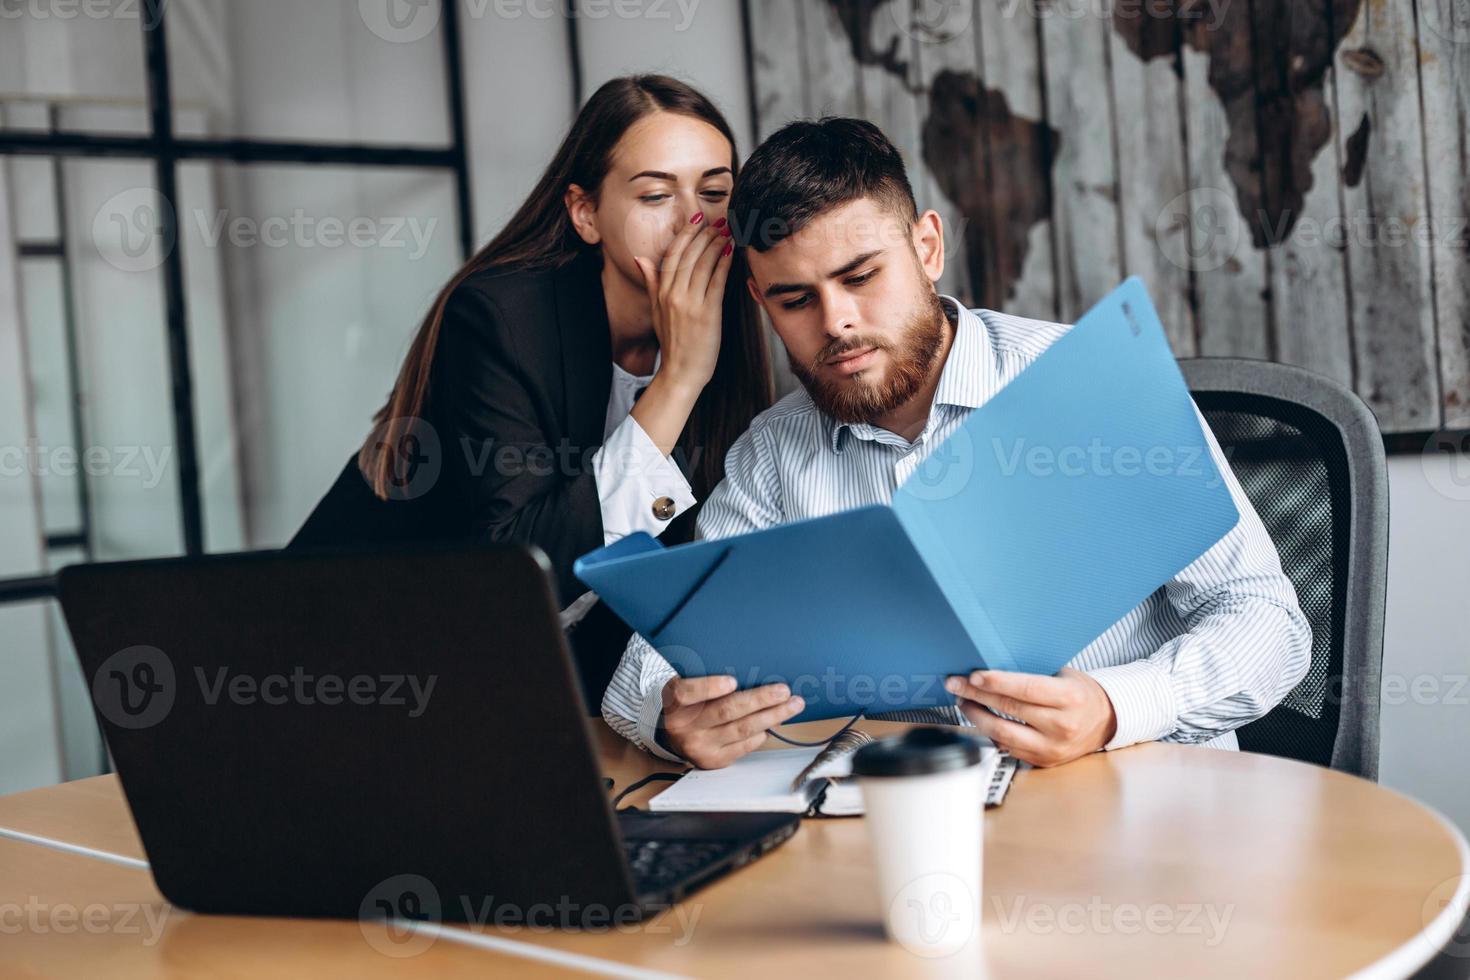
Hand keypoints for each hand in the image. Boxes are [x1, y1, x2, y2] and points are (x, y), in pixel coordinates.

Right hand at [632, 213, 732, 393]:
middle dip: (704, 234)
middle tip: (718, 220)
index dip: (685, 234)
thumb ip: (651, 282)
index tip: (696, 220)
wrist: (680, 372)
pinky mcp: (708, 313)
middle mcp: (674, 294)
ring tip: (727, 231)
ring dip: (716, 244)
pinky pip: (717, 281)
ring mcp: (691, 303)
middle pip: (690, 255)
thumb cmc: (672, 343)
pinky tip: (731, 251)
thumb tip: (641, 259)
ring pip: (704, 264)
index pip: (673, 254)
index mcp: (662, 292)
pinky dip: (724, 263)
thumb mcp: (655, 310)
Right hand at [659, 675, 803, 768]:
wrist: (672, 735)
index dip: (711, 687)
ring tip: (792, 705)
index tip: (732, 681)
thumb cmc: (688, 704)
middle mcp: (684, 726)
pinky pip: (744, 745)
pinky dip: (762, 733)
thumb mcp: (687, 685)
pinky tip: (774, 722)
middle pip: (726, 711)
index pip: (689, 692)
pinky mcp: (714, 760)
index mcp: (675, 701)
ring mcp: (700, 746)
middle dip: (760, 699)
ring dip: (772, 716)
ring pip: (742, 729)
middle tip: (783, 690)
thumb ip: (707, 677)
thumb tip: (751, 670)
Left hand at [945, 668, 1117, 767]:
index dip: (997, 682)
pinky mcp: (1043, 762)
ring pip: (1003, 734)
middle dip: (976, 696)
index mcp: (1070, 698)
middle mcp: (1062, 726)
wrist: (1105, 721)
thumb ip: (1032, 675)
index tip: (973, 676)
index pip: (1027, 689)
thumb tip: (990, 669)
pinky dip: (990, 733)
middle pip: (1010, 710)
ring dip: (977, 717)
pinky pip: (1008, 747)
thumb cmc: (1080, 693)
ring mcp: (1052, 748)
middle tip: (955, 684)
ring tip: (964, 702)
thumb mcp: (1063, 675)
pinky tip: (980, 719)